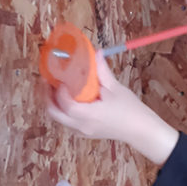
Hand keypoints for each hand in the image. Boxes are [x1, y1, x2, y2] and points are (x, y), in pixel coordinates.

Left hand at [46, 52, 178, 164]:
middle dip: (46, 97)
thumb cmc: (130, 110)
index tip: (60, 77)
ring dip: (53, 103)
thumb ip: (101, 71)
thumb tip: (95, 53)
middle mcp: (81, 126)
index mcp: (89, 116)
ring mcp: (82, 132)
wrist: (140, 130)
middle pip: (54, 114)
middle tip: (46, 81)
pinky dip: (62, 110)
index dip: (59, 90)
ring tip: (54, 87)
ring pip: (58, 118)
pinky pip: (66, 122)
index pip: (66, 104)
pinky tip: (66, 98)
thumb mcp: (115, 88)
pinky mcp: (85, 133)